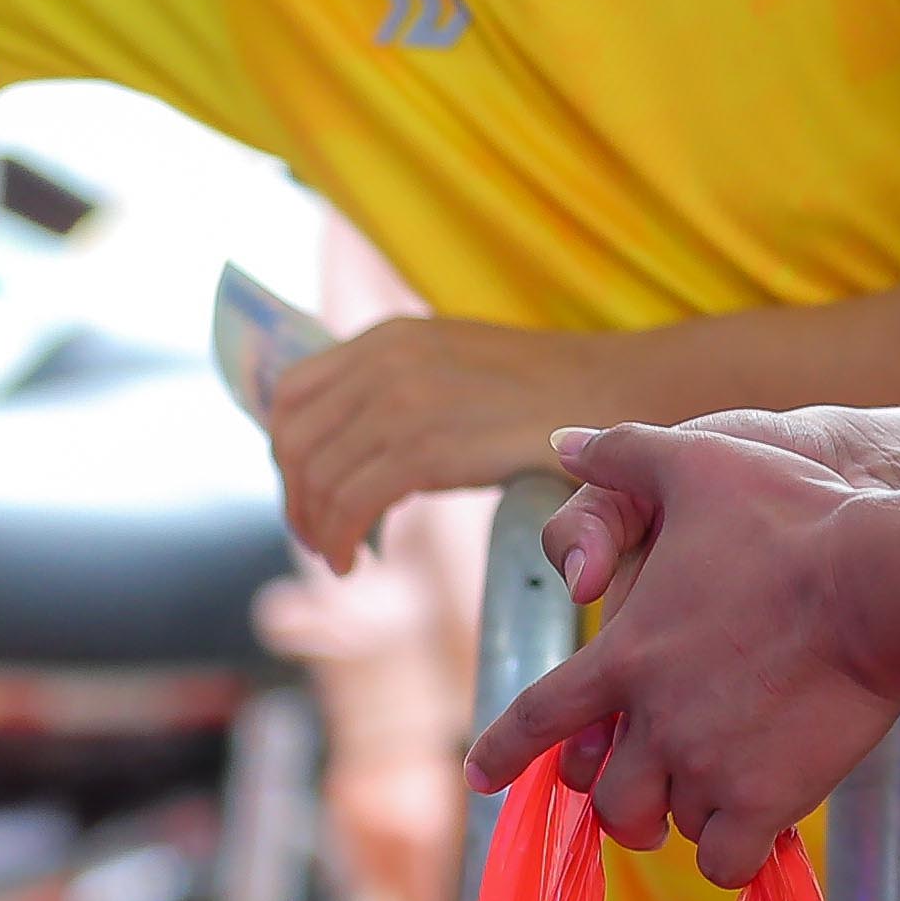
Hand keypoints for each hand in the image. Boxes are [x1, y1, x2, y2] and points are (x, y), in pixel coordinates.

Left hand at [247, 316, 608, 572]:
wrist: (617, 393)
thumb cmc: (546, 398)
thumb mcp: (455, 369)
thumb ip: (399, 390)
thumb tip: (350, 445)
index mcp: (387, 337)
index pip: (289, 393)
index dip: (282, 452)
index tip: (305, 492)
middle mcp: (385, 360)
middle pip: (292, 439)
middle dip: (294, 499)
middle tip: (318, 538)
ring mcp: (403, 399)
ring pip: (316, 475)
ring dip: (314, 528)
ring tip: (339, 557)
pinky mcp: (427, 445)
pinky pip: (349, 502)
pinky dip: (339, 540)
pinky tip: (355, 562)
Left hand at [465, 423, 899, 888]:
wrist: (879, 584)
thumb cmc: (795, 519)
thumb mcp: (698, 462)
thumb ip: (624, 455)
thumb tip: (563, 443)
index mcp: (625, 654)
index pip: (540, 716)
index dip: (503, 750)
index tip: (480, 777)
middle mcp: (654, 720)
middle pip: (608, 795)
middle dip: (622, 802)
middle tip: (647, 799)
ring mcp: (707, 765)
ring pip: (671, 823)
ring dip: (687, 815)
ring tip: (718, 797)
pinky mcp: (764, 800)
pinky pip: (726, 860)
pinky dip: (733, 853)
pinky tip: (758, 833)